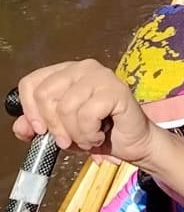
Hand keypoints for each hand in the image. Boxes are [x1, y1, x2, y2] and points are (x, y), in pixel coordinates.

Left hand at [14, 61, 156, 166]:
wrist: (134, 143)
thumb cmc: (100, 132)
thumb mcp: (61, 131)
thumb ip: (39, 127)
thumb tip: (21, 128)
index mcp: (65, 72)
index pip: (31, 83)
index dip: (30, 110)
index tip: (40, 130)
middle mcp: (82, 68)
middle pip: (45, 95)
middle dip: (54, 126)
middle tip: (68, 140)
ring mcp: (100, 75)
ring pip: (66, 107)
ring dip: (75, 134)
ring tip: (88, 138)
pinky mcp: (116, 89)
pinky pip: (87, 114)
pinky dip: (89, 133)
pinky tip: (99, 135)